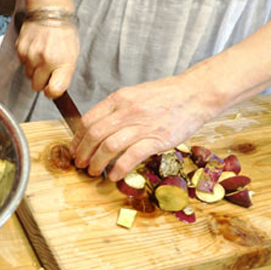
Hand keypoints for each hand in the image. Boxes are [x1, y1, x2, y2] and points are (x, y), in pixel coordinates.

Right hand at [16, 20, 78, 97]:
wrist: (50, 9)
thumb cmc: (64, 31)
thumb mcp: (72, 54)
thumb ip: (64, 72)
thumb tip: (55, 87)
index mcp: (62, 63)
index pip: (53, 91)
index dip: (52, 92)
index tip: (52, 88)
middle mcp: (45, 61)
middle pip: (37, 87)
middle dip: (41, 81)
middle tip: (48, 69)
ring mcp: (31, 56)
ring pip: (28, 75)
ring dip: (34, 69)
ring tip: (42, 55)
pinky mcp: (20, 49)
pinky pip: (23, 63)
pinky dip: (28, 59)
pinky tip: (35, 48)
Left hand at [70, 73, 220, 180]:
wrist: (195, 94)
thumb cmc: (166, 95)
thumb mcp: (135, 94)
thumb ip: (117, 108)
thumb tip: (98, 126)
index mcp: (119, 98)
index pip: (89, 120)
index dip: (78, 138)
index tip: (75, 149)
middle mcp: (127, 111)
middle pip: (95, 135)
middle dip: (83, 152)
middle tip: (80, 163)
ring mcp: (142, 125)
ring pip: (108, 147)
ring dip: (96, 162)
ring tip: (93, 171)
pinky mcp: (157, 139)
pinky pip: (130, 157)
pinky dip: (118, 169)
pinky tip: (113, 175)